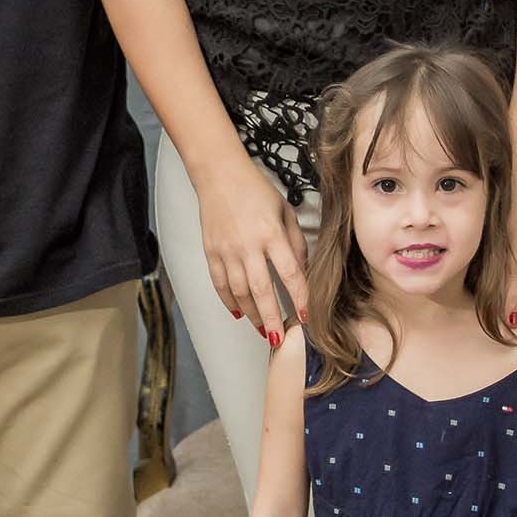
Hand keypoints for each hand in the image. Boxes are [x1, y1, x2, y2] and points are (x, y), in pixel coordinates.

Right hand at [195, 156, 308, 341]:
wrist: (219, 176)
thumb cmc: (256, 191)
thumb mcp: (285, 212)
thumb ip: (296, 243)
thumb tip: (303, 272)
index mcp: (271, 233)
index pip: (290, 273)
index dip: (299, 298)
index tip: (306, 316)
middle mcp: (248, 245)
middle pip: (261, 290)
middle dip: (272, 318)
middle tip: (279, 339)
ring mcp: (227, 250)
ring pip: (239, 292)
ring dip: (252, 315)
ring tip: (263, 329)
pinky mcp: (211, 252)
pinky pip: (220, 284)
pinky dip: (229, 302)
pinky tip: (239, 313)